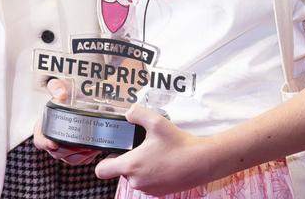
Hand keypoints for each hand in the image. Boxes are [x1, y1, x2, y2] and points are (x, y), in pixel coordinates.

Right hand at [33, 79, 102, 165]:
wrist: (80, 99)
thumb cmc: (66, 95)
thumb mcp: (60, 87)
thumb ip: (57, 87)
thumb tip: (61, 93)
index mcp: (44, 128)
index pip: (39, 140)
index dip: (45, 143)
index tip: (53, 143)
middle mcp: (53, 141)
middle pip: (58, 152)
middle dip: (69, 149)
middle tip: (80, 143)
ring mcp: (65, 150)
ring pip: (71, 158)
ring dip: (81, 154)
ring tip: (91, 144)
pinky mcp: (78, 154)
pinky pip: (82, 160)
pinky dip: (89, 155)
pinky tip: (96, 147)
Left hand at [95, 105, 217, 195]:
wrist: (202, 162)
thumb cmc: (179, 144)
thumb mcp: (157, 122)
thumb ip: (137, 113)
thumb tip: (128, 113)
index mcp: (130, 165)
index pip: (102, 170)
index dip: (105, 160)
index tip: (115, 152)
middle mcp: (136, 181)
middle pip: (122, 171)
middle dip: (129, 160)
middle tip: (143, 147)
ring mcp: (148, 189)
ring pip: (136, 178)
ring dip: (142, 168)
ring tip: (157, 154)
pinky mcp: (160, 192)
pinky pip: (149, 183)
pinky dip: (153, 174)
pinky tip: (165, 163)